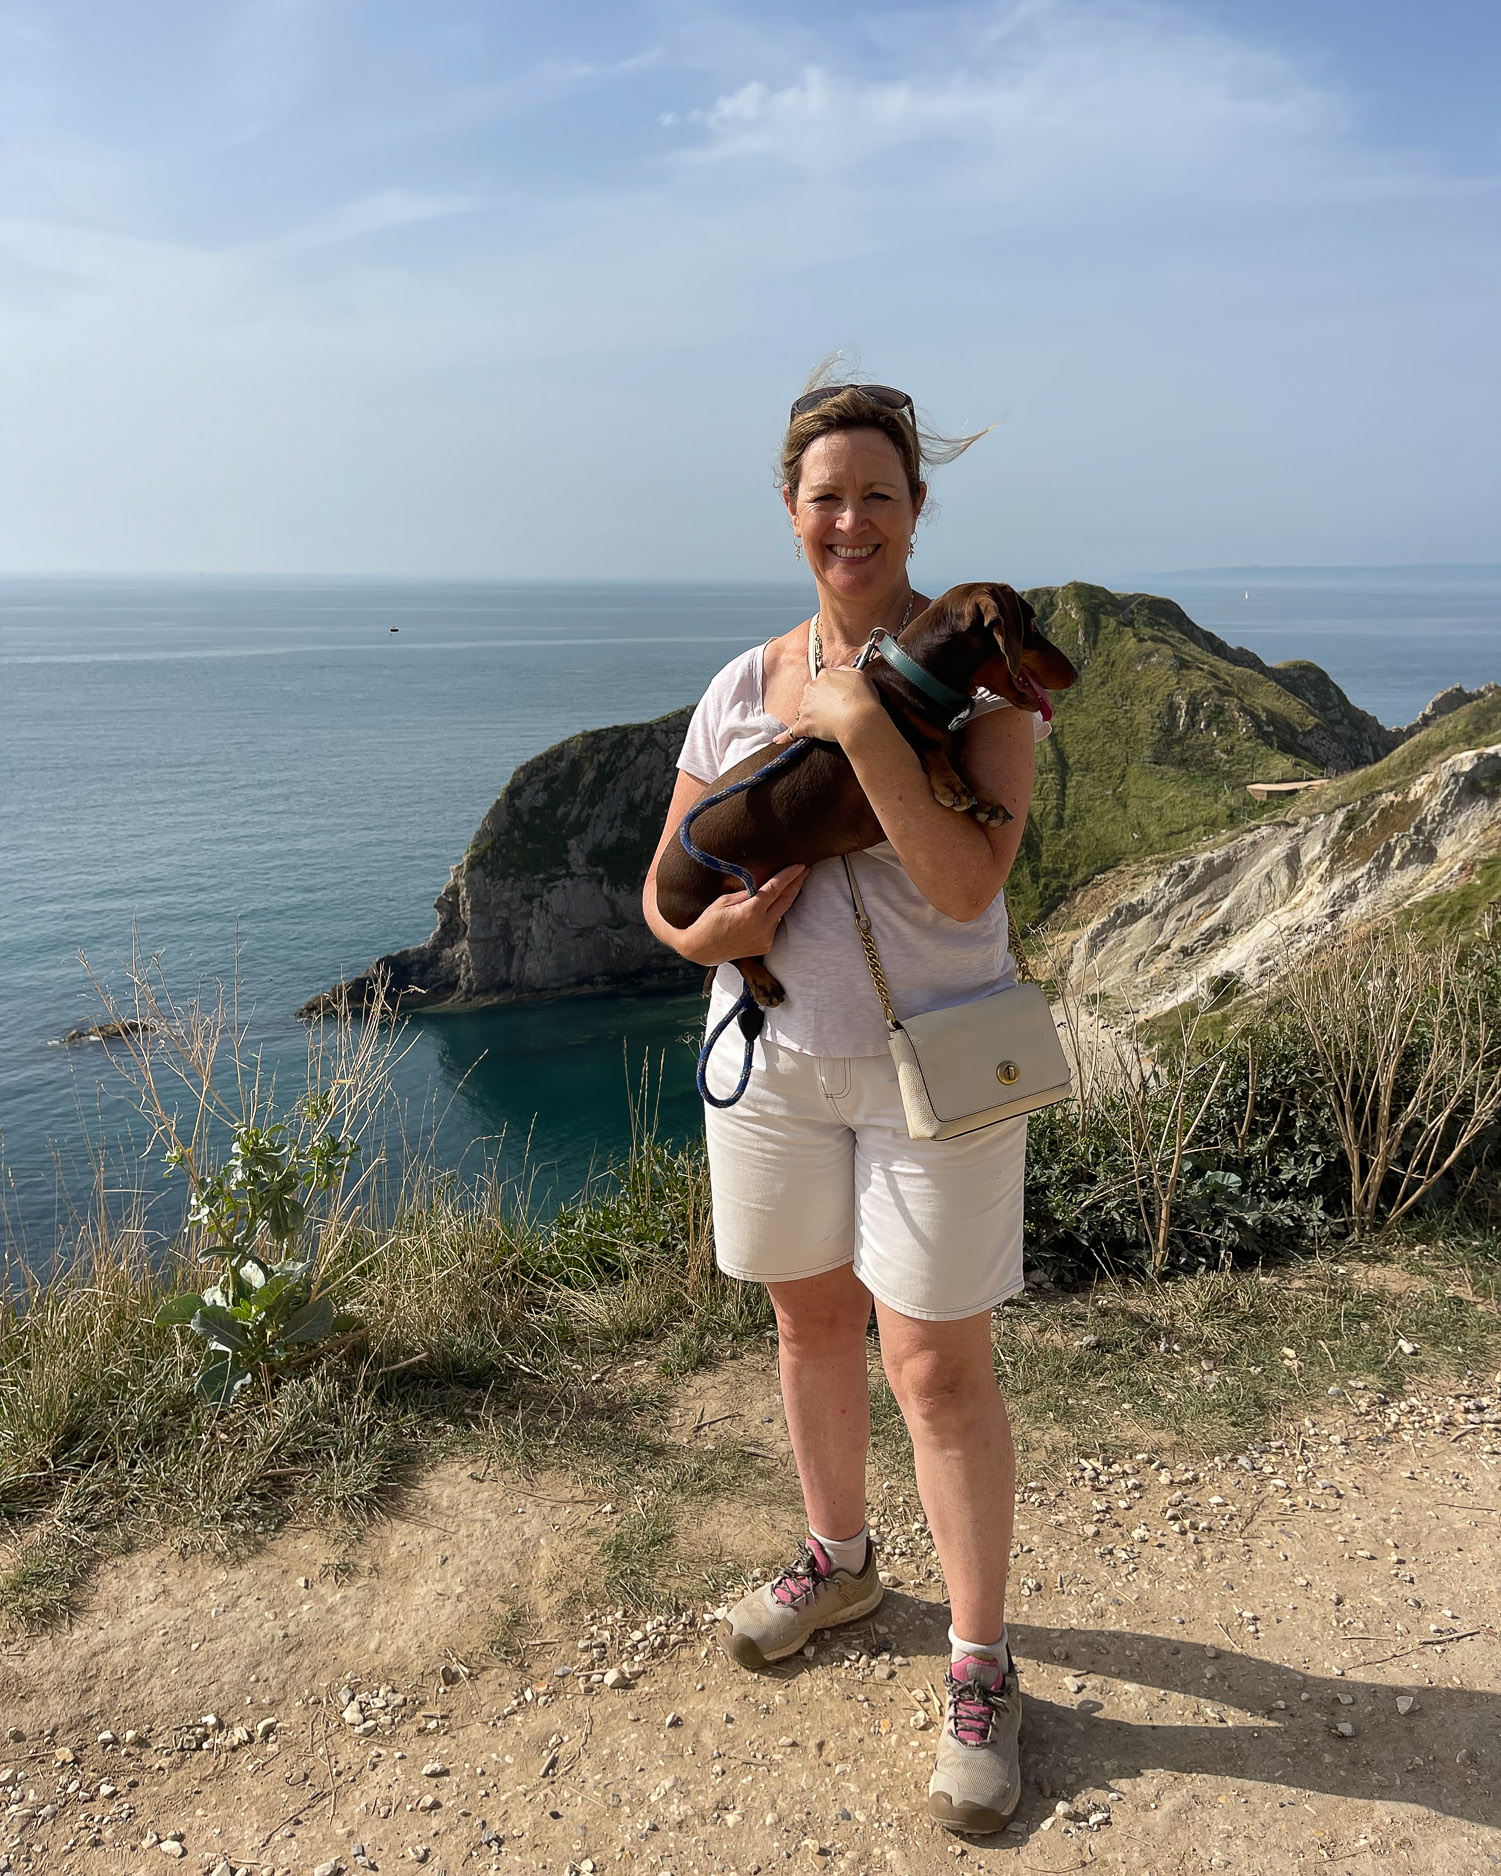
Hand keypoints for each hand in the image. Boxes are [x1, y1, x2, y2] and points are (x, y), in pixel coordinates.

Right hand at [673, 864, 808, 965]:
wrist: (701, 950)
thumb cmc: (709, 922)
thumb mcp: (725, 901)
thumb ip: (747, 893)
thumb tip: (763, 885)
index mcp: (751, 912)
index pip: (776, 888)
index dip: (789, 875)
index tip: (800, 866)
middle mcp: (762, 926)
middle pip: (786, 900)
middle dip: (797, 884)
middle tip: (805, 871)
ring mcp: (765, 938)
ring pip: (780, 914)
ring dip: (784, 900)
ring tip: (790, 885)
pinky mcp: (765, 947)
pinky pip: (774, 926)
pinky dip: (773, 915)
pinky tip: (771, 908)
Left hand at [773, 667, 881, 747]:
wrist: (859, 720)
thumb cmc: (862, 699)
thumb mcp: (859, 675)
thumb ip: (846, 671)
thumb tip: (840, 671)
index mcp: (824, 676)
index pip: (823, 680)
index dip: (832, 690)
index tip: (839, 697)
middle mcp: (812, 688)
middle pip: (811, 694)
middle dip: (820, 702)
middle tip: (836, 711)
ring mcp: (806, 707)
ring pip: (804, 710)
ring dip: (811, 716)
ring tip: (827, 724)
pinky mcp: (804, 725)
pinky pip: (792, 731)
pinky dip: (785, 736)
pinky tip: (778, 740)